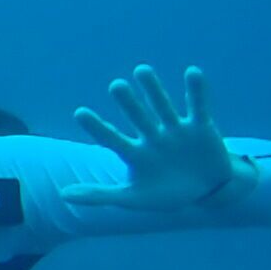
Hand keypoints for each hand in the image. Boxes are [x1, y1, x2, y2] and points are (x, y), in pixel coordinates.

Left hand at [66, 65, 247, 210]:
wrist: (207, 193)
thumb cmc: (165, 195)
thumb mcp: (133, 199)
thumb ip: (100, 195)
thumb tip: (62, 195)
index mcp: (134, 154)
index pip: (111, 138)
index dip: (97, 127)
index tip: (80, 113)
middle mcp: (152, 137)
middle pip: (137, 117)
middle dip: (127, 103)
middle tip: (115, 86)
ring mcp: (175, 130)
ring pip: (162, 106)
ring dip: (153, 90)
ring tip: (141, 70)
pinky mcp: (201, 127)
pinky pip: (198, 107)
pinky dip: (196, 91)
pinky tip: (193, 72)